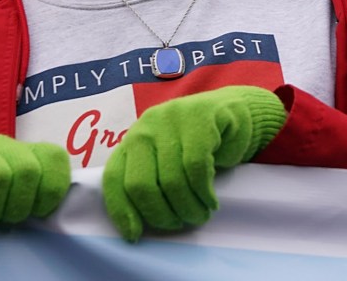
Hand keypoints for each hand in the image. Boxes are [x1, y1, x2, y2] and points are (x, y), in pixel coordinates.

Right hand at [0, 134, 70, 225]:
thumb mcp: (17, 202)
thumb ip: (37, 200)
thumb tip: (50, 215)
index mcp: (29, 152)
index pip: (54, 158)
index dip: (50, 191)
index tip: (38, 212)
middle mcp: (5, 145)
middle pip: (27, 170)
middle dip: (18, 206)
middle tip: (4, 220)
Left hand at [102, 86, 286, 241]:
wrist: (233, 110)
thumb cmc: (195, 144)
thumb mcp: (165, 158)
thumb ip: (149, 180)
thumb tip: (135, 227)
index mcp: (131, 140)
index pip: (113, 178)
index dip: (121, 211)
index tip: (135, 235)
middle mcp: (145, 128)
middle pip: (140, 184)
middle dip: (160, 215)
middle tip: (179, 224)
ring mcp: (171, 121)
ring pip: (171, 181)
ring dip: (188, 209)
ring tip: (200, 215)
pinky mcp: (199, 120)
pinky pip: (196, 168)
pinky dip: (204, 193)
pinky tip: (211, 201)